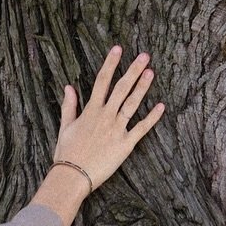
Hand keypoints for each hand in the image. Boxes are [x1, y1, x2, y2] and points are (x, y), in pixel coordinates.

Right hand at [29, 45, 164, 225]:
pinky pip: (141, 128)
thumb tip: (68, 87)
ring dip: (142, 87)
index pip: (101, 81)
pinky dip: (152, 118)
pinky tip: (161, 107)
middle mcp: (105, 116)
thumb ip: (69, 105)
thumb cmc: (66, 153)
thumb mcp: (65, 127)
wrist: (72, 176)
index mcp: (90, 110)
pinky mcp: (125, 144)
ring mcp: (116, 129)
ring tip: (151, 72)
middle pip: (121, 88)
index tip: (118, 49)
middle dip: (133, 70)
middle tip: (144, 56)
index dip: (110, 63)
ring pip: (132, 103)